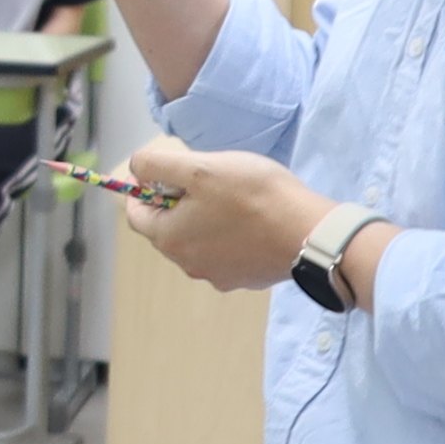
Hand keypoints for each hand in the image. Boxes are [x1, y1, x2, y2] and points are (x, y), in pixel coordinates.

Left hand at [120, 134, 335, 295]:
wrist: (309, 233)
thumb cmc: (253, 196)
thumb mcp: (199, 167)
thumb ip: (158, 165)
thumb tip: (136, 168)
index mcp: (170, 239)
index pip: (137, 214)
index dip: (142, 188)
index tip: (158, 170)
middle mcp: (188, 264)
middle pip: (168, 227)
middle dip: (177, 201)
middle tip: (204, 177)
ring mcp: (218, 276)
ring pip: (197, 239)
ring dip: (204, 217)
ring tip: (231, 196)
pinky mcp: (245, 278)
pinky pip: (225, 252)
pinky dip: (228, 234)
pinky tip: (251, 218)